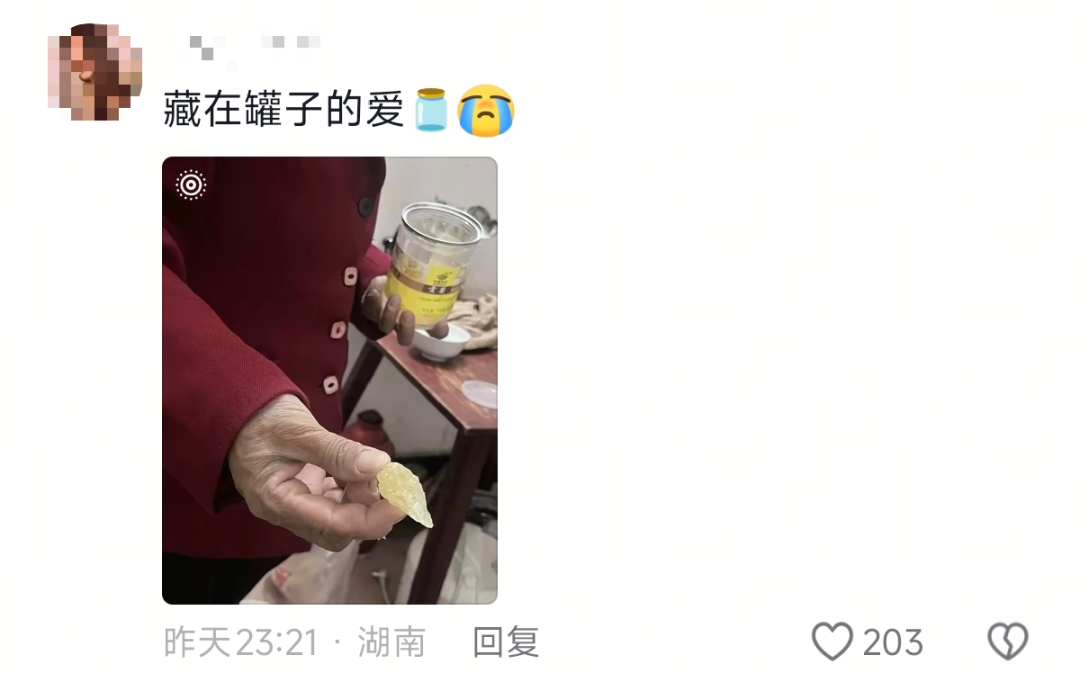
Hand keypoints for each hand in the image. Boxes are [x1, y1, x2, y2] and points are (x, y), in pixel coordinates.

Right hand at [227, 395, 405, 550]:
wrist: (236, 406)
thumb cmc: (259, 416)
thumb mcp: (299, 430)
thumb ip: (338, 452)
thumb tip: (380, 466)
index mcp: (277, 502)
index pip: (335, 525)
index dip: (375, 516)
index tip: (403, 498)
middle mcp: (285, 511)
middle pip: (339, 530)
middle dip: (372, 511)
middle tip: (396, 482)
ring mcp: (294, 503)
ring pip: (340, 518)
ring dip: (366, 499)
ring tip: (382, 472)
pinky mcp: (303, 492)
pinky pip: (335, 501)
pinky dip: (356, 489)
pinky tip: (365, 470)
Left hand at [361, 275, 448, 345]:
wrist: (383, 283)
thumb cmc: (408, 287)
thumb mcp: (423, 288)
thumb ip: (437, 289)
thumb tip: (459, 286)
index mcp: (418, 323)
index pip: (434, 333)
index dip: (437, 331)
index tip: (440, 323)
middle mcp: (400, 326)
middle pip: (404, 338)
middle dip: (407, 329)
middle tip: (409, 314)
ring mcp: (382, 319)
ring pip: (384, 325)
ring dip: (390, 313)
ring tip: (395, 297)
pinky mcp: (369, 308)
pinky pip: (369, 305)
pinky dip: (375, 294)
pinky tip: (381, 282)